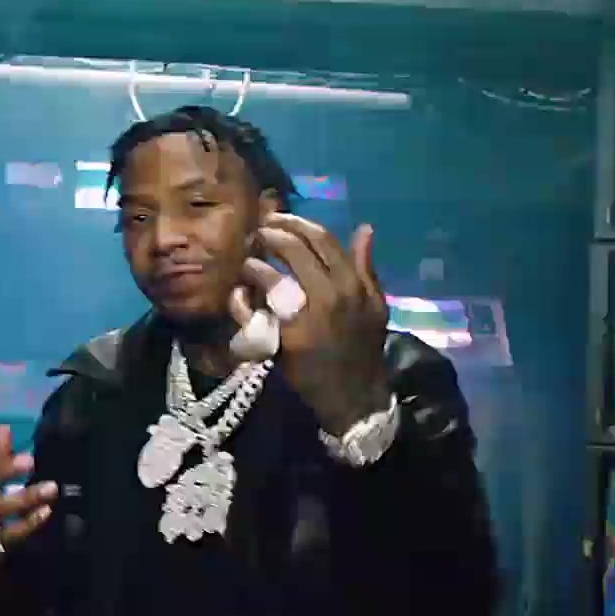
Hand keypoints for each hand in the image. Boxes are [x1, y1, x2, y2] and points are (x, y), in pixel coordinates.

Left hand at [233, 213, 391, 434]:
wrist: (354, 396)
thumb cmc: (364, 348)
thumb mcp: (375, 305)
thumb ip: (366, 267)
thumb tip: (365, 228)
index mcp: (353, 283)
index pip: (322, 239)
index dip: (296, 223)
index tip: (278, 219)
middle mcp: (332, 294)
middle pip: (294, 250)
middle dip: (270, 235)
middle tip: (256, 234)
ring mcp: (308, 316)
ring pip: (272, 277)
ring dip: (254, 264)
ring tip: (246, 263)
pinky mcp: (287, 339)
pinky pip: (256, 311)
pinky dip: (243, 300)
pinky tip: (238, 294)